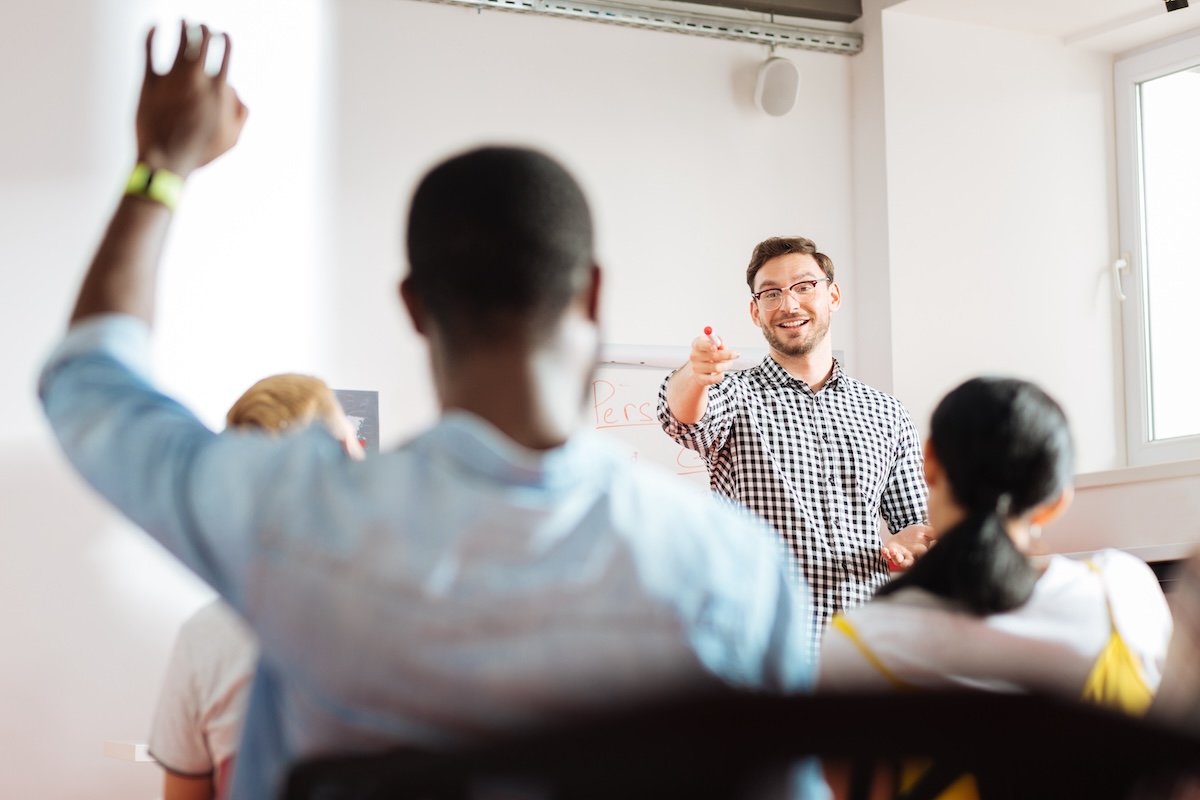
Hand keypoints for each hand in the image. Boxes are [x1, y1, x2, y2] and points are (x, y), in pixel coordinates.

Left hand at [136, 21, 247, 177]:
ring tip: (184, 21)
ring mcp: (172, 78)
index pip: (225, 52)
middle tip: (203, 26)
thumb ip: (241, 113)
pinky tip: (154, 26)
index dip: (225, 39)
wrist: (166, 161)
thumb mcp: (232, 138)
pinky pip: (148, 50)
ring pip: (179, 40)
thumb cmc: (200, 152)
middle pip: (203, 41)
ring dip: (184, 27)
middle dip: (205, 30)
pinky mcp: (149, 82)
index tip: (222, 35)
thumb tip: (236, 92)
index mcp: (219, 90)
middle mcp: (197, 79)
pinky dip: (151, 35)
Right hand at [687, 335, 739, 386]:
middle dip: (728, 355)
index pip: (700, 344)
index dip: (707, 346)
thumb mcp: (715, 344)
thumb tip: (721, 344)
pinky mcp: (700, 379)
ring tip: (727, 364)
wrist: (701, 368)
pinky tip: (720, 372)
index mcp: (697, 344)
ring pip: (717, 367)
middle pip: (713, 356)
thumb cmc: (710, 352)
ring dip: (726, 365)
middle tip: (737, 354)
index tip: (715, 347)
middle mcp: (694, 356)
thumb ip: (719, 342)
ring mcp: (696, 368)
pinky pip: (715, 378)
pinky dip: (721, 375)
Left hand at [881, 523, 935, 569]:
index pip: (922, 557)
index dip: (921, 557)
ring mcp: (899, 555)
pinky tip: (884, 550)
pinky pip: (887, 556)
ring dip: (895, 558)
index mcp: (920, 553)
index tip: (920, 554)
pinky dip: (885, 554)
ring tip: (893, 552)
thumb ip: (932, 532)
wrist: (906, 532)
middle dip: (906, 564)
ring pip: (897, 560)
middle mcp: (910, 556)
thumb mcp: (925, 531)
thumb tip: (940, 531)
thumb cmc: (918, 533)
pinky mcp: (890, 551)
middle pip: (908, 564)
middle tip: (904, 563)